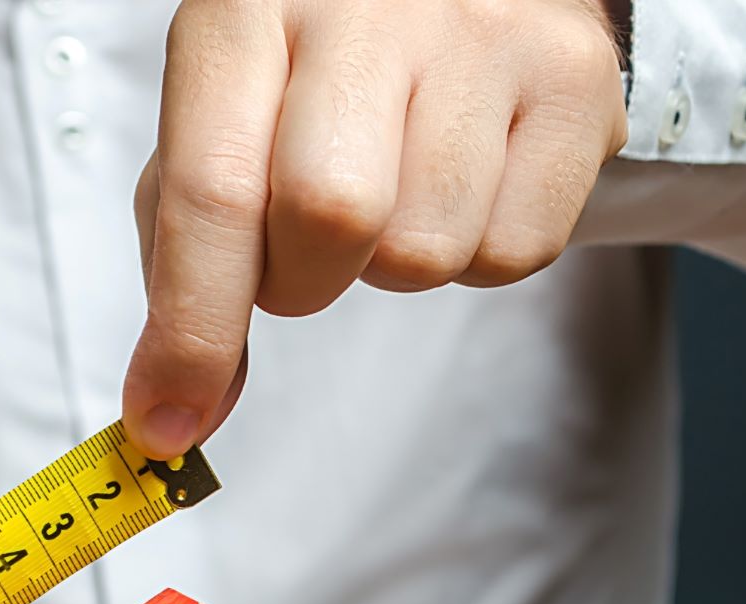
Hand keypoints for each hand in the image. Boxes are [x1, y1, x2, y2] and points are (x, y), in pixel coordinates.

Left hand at [123, 0, 627, 457]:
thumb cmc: (321, 61)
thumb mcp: (227, 121)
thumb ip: (187, 260)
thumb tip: (179, 409)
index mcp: (246, 8)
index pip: (213, 192)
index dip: (192, 328)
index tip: (171, 419)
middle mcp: (366, 5)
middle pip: (331, 219)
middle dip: (302, 281)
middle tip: (305, 248)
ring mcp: (483, 32)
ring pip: (427, 250)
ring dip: (393, 261)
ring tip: (396, 182)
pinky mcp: (574, 75)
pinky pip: (514, 251)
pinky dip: (478, 247)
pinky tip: (465, 177)